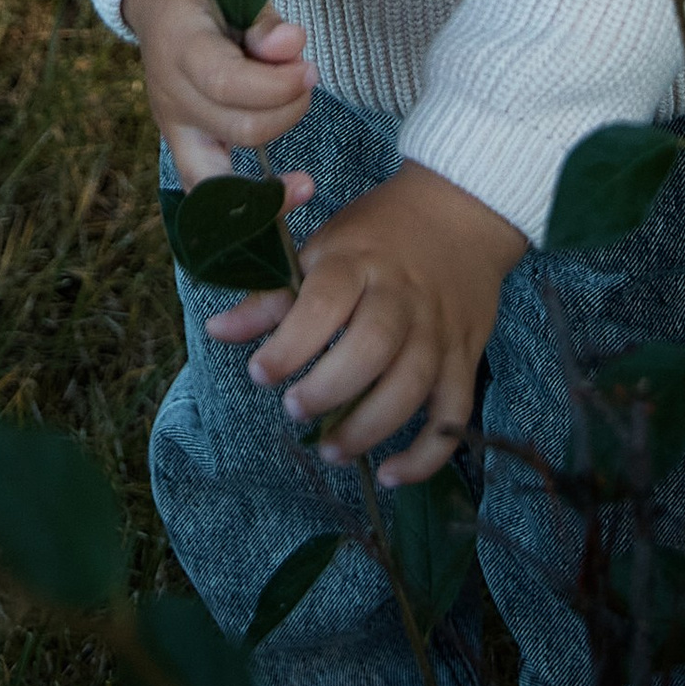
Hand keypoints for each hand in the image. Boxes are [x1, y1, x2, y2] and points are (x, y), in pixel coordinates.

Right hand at [124, 0, 316, 189]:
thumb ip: (264, 21)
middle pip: (237, 129)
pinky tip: (289, 193)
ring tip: (299, 121)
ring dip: (275, 151)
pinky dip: (248, 201)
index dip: (276, 86)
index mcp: (180, 46)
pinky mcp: (180, 145)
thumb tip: (292, 45)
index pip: (226, 83)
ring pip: (222, 171)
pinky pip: (209, 190)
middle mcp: (171, 94)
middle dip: (288, 110)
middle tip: (307, 79)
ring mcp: (172, 126)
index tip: (309, 69)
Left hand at [203, 159, 525, 489]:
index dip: (291, 343)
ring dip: (369, 427)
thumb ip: (273, 296)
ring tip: (331, 450)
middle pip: (372, 347)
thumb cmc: (378, 235)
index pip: (324, 302)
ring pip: (412, 385)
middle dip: (330, 388)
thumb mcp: (322, 249)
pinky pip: (453, 414)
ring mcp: (437, 329)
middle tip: (295, 410)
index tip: (261, 372)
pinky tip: (392, 474)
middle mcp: (401, 296)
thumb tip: (219, 331)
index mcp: (357, 262)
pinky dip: (427, 452)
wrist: (459, 212)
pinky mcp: (465, 357)